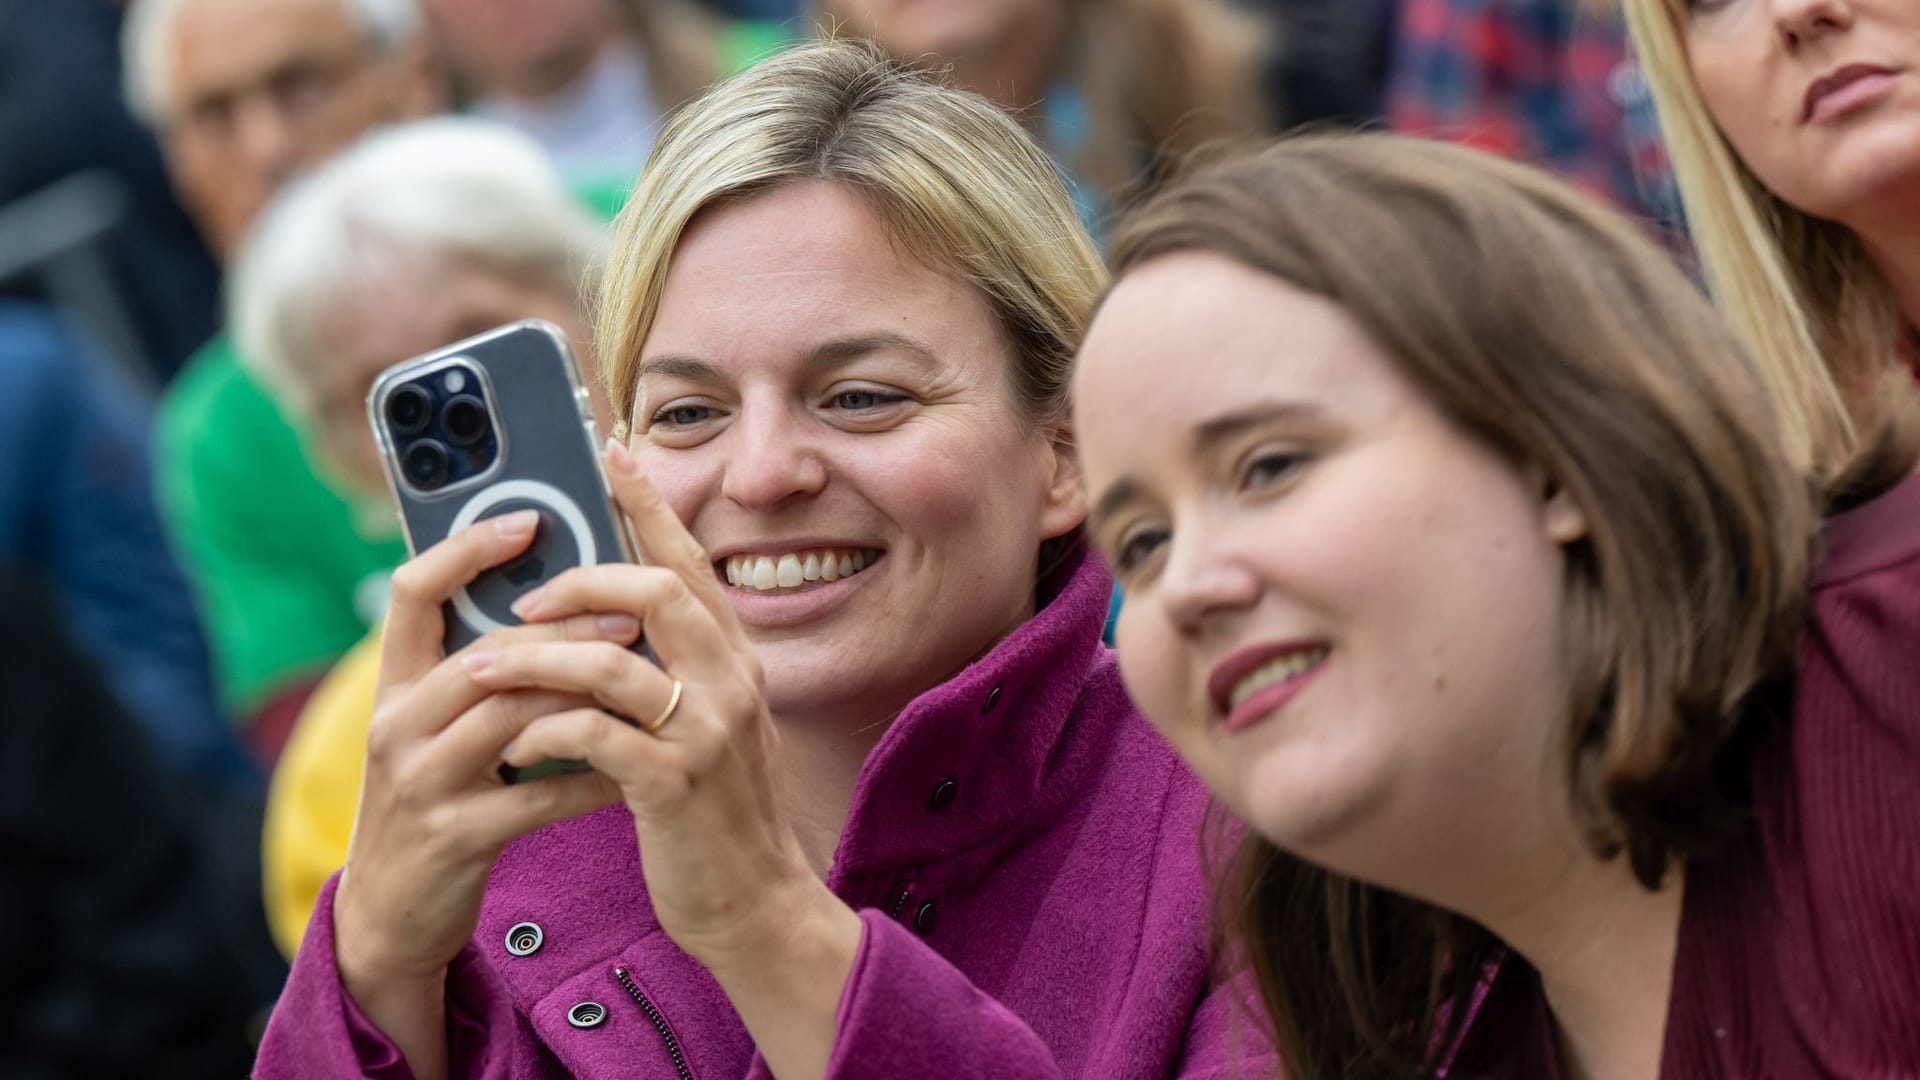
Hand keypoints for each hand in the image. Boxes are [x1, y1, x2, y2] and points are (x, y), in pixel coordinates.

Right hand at [331, 511, 630, 1021]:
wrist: (394, 916)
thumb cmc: (439, 802)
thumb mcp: (441, 731)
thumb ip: (484, 674)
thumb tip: (564, 600)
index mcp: (396, 688)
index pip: (411, 592)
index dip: (465, 548)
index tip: (529, 518)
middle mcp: (397, 725)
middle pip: (485, 652)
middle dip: (562, 626)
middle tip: (629, 608)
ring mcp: (422, 782)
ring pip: (511, 714)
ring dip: (583, 688)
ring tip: (641, 668)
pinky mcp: (455, 836)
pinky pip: (537, 792)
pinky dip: (593, 773)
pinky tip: (636, 761)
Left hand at [465, 442, 860, 1076]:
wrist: (755, 905)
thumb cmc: (712, 812)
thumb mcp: (706, 724)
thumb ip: (673, 667)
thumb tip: (607, 614)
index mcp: (735, 658)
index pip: (689, 560)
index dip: (647, 503)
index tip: (609, 452)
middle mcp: (732, 681)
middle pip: (657, 589)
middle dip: (580, 578)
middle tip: (524, 598)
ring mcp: (707, 732)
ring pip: (611, 660)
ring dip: (537, 658)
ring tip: (485, 669)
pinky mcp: (673, 785)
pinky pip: (593, 735)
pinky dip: (542, 732)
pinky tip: (515, 747)